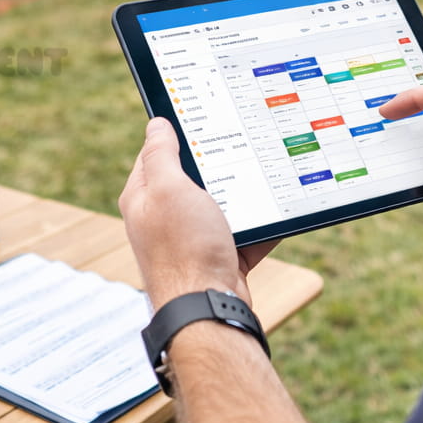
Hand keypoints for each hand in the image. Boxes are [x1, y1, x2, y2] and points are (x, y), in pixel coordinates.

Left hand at [119, 118, 274, 308]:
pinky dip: (262, 226)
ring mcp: (193, 239)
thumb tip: (157, 123)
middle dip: (217, 164)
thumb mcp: (169, 188)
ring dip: (244, 195)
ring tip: (265, 173)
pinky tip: (279, 212)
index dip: (175, 132)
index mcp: (144, 198)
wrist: (208, 309)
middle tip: (241, 140)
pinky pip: (246, 233)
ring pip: (223, 205)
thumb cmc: (184, 249)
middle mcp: (164, 218)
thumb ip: (161, 154)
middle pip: (193, 178)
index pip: (155, 152)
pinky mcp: (219, 258)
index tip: (202, 114)